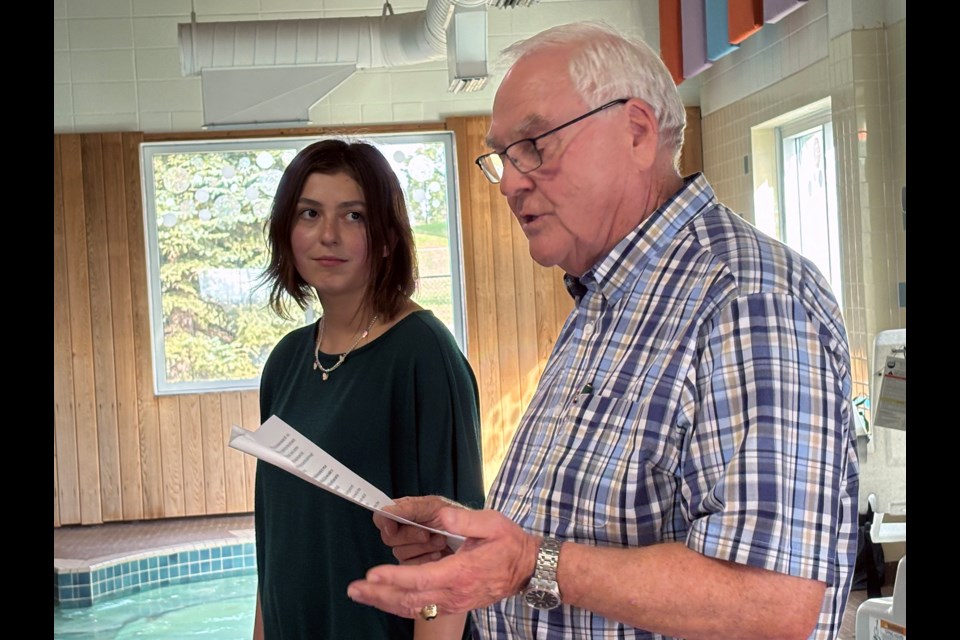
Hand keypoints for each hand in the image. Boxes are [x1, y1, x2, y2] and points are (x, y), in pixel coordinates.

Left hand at [349, 506, 539, 618]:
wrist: (527, 568)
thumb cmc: (509, 544)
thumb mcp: (491, 523)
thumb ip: (464, 521)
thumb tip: (441, 517)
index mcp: (460, 572)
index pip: (419, 578)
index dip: (393, 578)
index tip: (371, 574)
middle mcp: (453, 592)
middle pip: (409, 598)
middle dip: (379, 594)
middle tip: (354, 588)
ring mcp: (453, 601)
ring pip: (413, 607)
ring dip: (385, 601)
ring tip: (361, 594)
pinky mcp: (454, 603)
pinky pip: (421, 608)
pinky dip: (399, 605)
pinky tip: (385, 599)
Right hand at [373, 496, 460, 564]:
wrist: (474, 539)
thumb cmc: (456, 517)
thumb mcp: (435, 507)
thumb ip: (411, 508)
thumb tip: (388, 509)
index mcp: (405, 511)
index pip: (382, 516)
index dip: (384, 522)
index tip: (393, 527)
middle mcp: (403, 530)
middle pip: (388, 537)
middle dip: (410, 536)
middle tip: (428, 533)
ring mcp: (408, 549)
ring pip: (400, 553)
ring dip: (422, 548)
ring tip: (440, 542)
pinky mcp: (415, 566)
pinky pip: (410, 568)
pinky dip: (426, 561)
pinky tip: (438, 555)